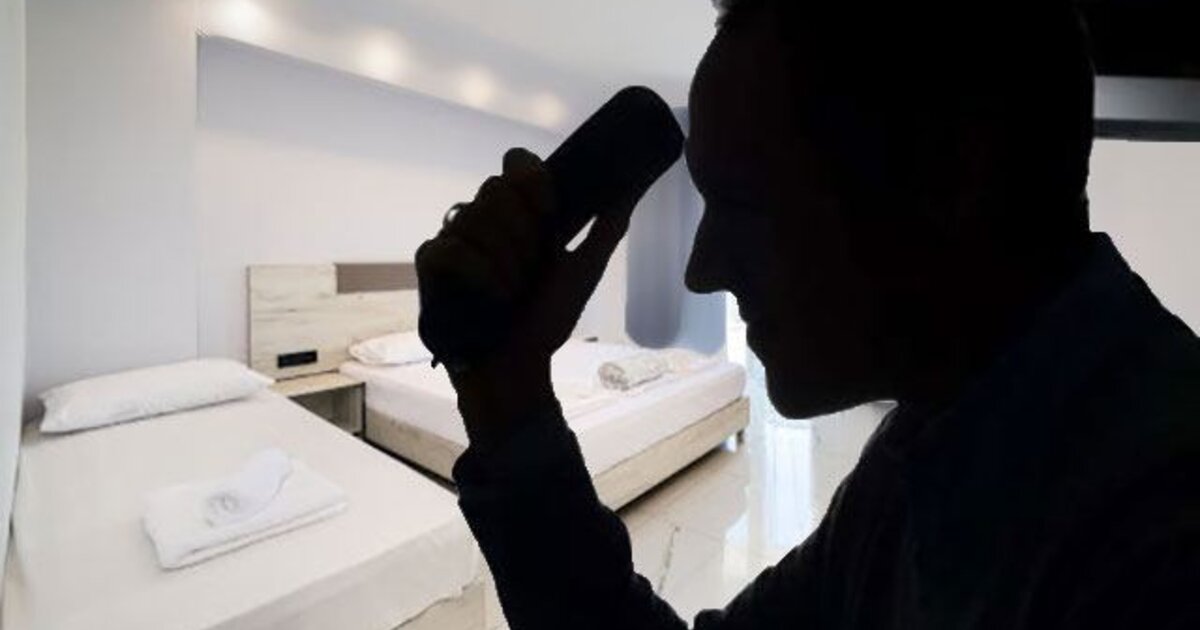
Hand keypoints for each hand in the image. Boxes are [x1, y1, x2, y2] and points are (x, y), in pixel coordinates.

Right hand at [415, 148, 631, 446]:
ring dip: (505, 262)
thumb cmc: (546, 322)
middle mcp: (485, 219)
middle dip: (523, 232)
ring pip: (473, 216)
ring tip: (513, 293)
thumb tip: (628, 193)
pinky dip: (478, 272)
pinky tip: (492, 296)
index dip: (532, 181)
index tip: (551, 215)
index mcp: (520, 215)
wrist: (519, 367)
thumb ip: (605, 231)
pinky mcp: (432, 263)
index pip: (517, 163)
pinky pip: (450, 246)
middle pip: (495, 187)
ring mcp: (456, 238)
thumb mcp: (583, 273)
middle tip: (532, 269)